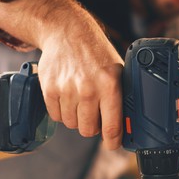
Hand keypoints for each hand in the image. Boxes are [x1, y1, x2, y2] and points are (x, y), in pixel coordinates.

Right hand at [37, 15, 123, 148]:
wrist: (67, 32)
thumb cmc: (96, 54)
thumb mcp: (118, 70)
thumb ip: (121, 96)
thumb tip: (128, 124)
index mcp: (109, 85)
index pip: (111, 126)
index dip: (113, 141)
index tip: (113, 145)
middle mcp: (88, 89)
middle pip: (88, 130)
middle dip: (92, 126)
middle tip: (94, 114)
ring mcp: (67, 89)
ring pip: (72, 124)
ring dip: (77, 117)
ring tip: (80, 100)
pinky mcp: (50, 89)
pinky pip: (56, 116)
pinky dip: (62, 111)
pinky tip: (68, 96)